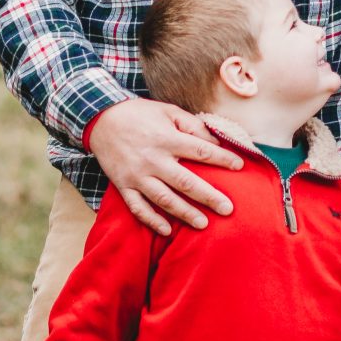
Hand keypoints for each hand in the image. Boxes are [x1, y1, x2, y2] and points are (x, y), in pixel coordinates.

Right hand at [86, 96, 244, 236]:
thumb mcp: (168, 111)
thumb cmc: (139, 114)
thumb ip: (192, 125)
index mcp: (167, 139)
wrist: (100, 118)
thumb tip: (215, 140)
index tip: (240, 166)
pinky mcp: (124, 186)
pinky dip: (152, 220)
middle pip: (186, 182)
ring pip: (164, 199)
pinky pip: (138, 207)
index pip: (201, 151)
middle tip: (228, 209)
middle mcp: (153, 159)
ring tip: (204, 224)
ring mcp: (137, 175)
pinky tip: (166, 230)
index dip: (222, 158)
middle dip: (209, 197)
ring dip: (185, 213)